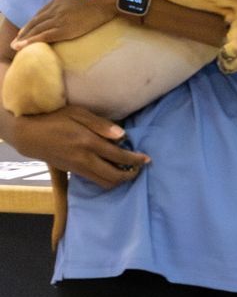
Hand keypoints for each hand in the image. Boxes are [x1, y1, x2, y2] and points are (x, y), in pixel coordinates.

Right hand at [7, 105, 149, 189]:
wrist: (29, 135)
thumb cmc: (55, 119)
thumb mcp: (77, 114)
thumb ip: (100, 124)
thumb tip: (122, 136)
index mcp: (88, 143)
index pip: (118, 156)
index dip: (136, 160)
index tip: (147, 159)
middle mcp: (84, 159)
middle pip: (113, 176)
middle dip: (130, 175)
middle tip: (139, 168)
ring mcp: (78, 168)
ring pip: (104, 182)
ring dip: (119, 179)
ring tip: (128, 170)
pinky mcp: (72, 172)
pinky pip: (94, 181)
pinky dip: (107, 179)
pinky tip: (112, 170)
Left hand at [10, 0, 116, 49]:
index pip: (44, 10)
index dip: (35, 19)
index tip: (29, 25)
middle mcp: (56, 8)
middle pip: (36, 20)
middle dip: (26, 29)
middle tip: (19, 38)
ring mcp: (59, 18)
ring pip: (37, 29)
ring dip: (25, 37)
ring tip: (17, 45)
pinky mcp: (64, 29)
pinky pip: (44, 36)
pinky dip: (31, 41)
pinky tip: (23, 46)